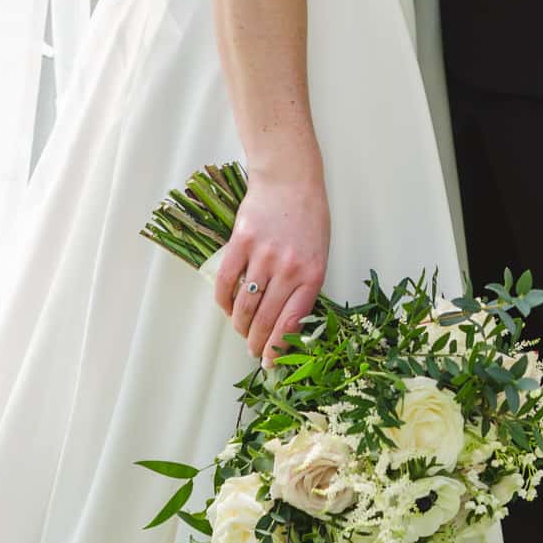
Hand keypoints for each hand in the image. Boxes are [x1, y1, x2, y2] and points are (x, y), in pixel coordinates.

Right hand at [210, 168, 329, 365]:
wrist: (290, 180)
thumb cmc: (308, 218)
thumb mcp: (318, 254)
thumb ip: (305, 287)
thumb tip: (286, 323)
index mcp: (311, 274)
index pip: (291, 323)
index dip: (278, 348)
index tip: (270, 362)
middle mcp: (287, 268)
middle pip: (265, 318)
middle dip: (257, 343)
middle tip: (253, 352)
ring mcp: (263, 255)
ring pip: (245, 305)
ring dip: (241, 325)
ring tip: (242, 331)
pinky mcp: (241, 242)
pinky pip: (226, 282)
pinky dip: (224, 301)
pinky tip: (228, 308)